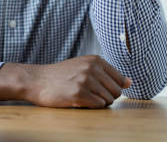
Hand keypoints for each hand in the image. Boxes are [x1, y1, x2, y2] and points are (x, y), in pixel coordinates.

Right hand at [0, 55, 131, 107]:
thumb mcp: (83, 66)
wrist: (37, 80)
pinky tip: (79, 100)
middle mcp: (92, 68)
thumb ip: (106, 73)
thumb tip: (130, 82)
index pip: (120, 80)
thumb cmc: (61, 75)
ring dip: (98, 102)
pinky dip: (91, 106)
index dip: (111, 88)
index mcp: (95, 60)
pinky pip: (98, 106)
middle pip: (116, 91)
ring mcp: (85, 81)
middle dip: (107, 96)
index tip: (97, 87)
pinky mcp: (79, 94)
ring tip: (83, 96)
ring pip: (109, 100)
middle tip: (89, 93)